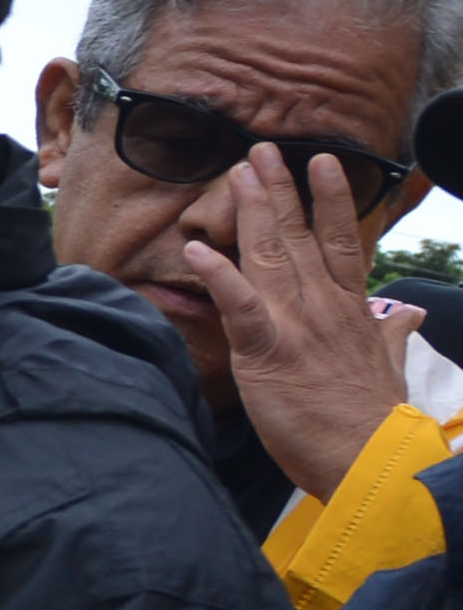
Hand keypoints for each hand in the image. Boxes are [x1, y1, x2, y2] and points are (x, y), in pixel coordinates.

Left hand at [179, 148, 424, 498]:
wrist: (368, 459)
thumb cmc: (371, 419)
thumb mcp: (388, 367)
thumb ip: (392, 335)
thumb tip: (410, 314)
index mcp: (351, 311)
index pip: (341, 243)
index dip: (331, 201)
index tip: (323, 164)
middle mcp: (324, 308)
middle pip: (300, 238)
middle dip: (280, 191)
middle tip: (261, 150)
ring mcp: (297, 325)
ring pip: (271, 256)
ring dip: (253, 212)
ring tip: (240, 173)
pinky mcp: (268, 352)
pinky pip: (240, 307)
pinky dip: (219, 277)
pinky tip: (198, 250)